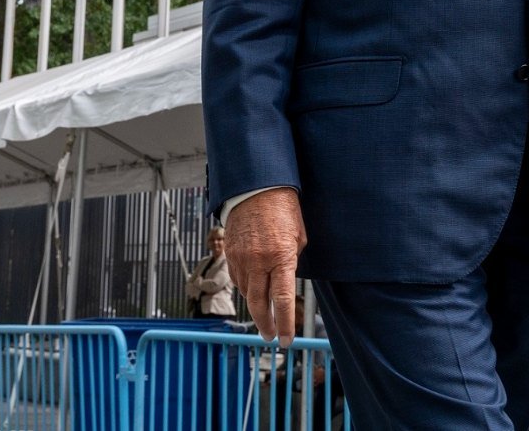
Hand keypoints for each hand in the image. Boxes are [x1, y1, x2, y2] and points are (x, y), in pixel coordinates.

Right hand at [227, 187, 306, 344]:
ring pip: (246, 293)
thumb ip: (291, 262)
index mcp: (280, 258)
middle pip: (259, 304)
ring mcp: (241, 258)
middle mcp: (258, 261)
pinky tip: (252, 293)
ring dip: (256, 306)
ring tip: (264, 314)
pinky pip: (236, 279)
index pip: (282, 300)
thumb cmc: (284, 209)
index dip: (284, 324)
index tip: (286, 340)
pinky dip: (245, 289)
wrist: (256, 188)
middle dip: (266, 324)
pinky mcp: (230, 253)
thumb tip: (285, 281)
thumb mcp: (298, 237)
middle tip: (271, 336)